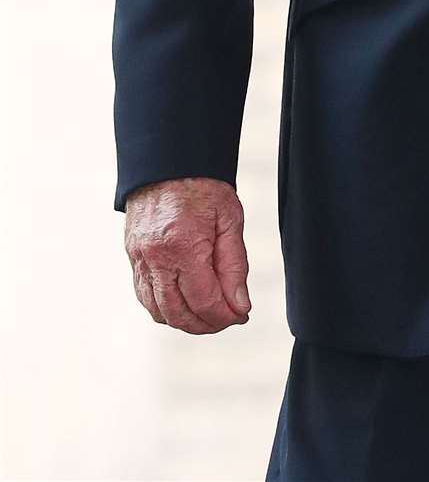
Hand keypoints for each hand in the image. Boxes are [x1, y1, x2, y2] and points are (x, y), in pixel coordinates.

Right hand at [123, 176, 251, 332]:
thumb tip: (240, 305)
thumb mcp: (230, 219)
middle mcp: (155, 257)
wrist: (169, 161)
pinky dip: (165, 308)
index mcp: (183, 245)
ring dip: (184, 321)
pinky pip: (145, 296)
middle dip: (206, 324)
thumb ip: (235, 265)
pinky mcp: (132, 257)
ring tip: (208, 315)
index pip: (204, 301)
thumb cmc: (202, 186)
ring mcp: (139, 259)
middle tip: (227, 319)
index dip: (225, 316)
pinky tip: (184, 304)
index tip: (241, 316)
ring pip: (159, 311)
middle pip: (179, 314)